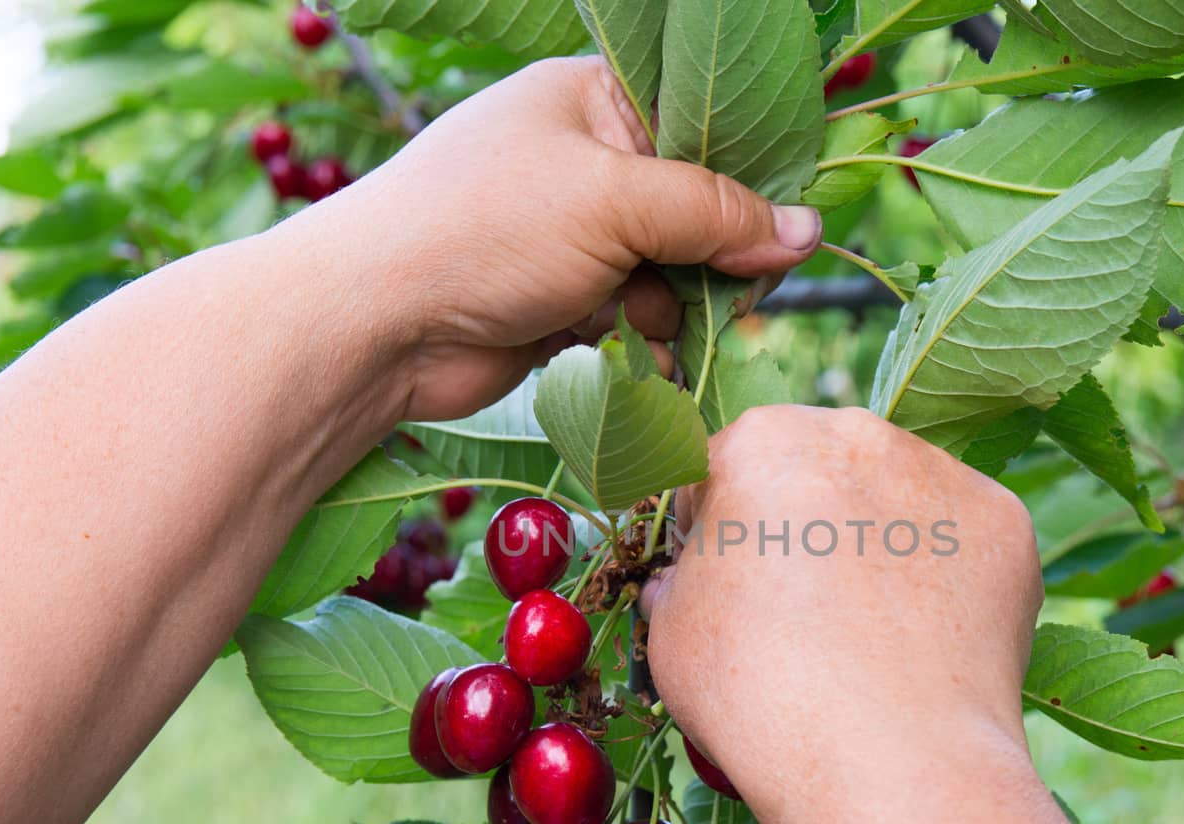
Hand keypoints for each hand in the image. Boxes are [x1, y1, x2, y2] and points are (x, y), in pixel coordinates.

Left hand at [293, 56, 823, 422]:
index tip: (792, 223)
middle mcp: (583, 163)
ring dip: (671, 310)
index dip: (752, 173)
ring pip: (669, 275)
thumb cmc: (486, 229)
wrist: (375, 324)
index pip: (703, 124)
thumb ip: (716, 213)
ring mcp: (569, 237)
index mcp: (592, 102)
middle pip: (694, 209)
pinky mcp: (559, 304)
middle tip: (733, 292)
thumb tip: (808, 232)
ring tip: (643, 324)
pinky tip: (632, 360)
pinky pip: (632, 322)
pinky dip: (639, 346)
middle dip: (714, 258)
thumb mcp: (615, 201)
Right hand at [640, 405, 1043, 823]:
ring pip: (893, 499)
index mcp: (761, 440)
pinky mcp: (1005, 522)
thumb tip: (691, 579)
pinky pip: (957, 541)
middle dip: (802, 525)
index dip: (713, 534)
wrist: (891, 768)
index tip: (725, 589)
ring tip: (869, 639)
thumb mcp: (669, 635)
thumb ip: (677, 580)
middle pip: (815, 471)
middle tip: (800, 617)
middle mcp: (857, 433)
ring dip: (875, 544)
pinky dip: (942, 580)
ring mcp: (942, 473)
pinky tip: (924, 643)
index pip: (722, 471)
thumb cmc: (761, 699)